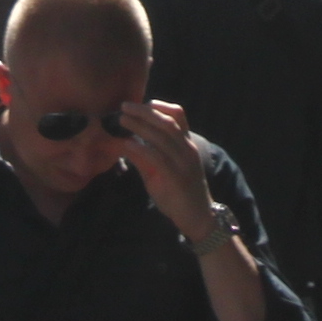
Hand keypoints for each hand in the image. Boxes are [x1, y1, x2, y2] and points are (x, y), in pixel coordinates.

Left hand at [115, 100, 219, 239]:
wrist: (198, 217)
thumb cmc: (179, 192)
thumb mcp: (162, 171)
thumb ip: (146, 157)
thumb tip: (125, 143)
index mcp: (186, 144)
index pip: (178, 115)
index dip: (159, 105)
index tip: (140, 103)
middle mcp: (187, 149)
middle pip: (167, 121)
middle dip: (144, 111)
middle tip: (124, 106)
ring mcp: (184, 163)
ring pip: (163, 136)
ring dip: (140, 125)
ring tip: (122, 120)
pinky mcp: (177, 178)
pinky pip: (158, 158)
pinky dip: (141, 148)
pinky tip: (127, 144)